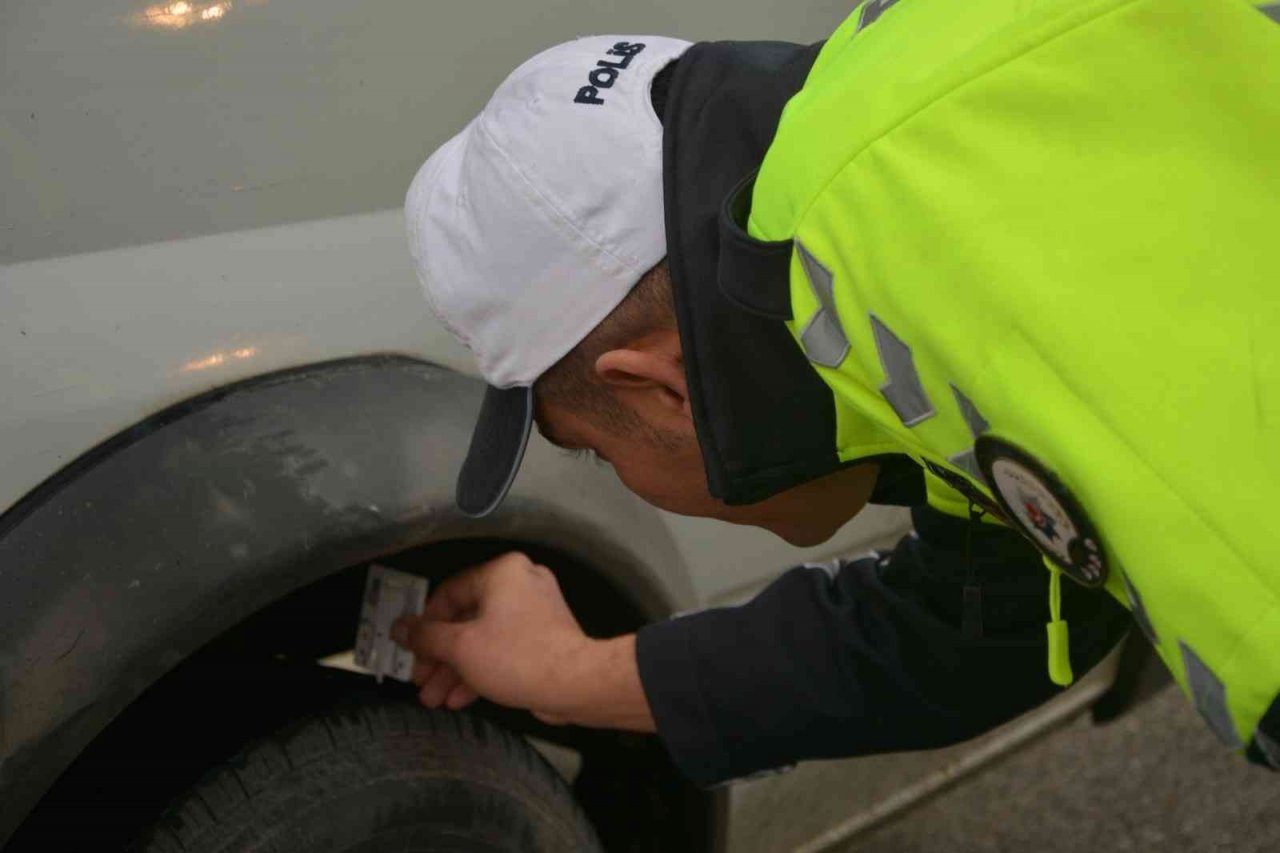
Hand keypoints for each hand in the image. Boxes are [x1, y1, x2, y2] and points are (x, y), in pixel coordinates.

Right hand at [392, 551, 653, 730]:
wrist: (576, 684)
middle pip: (466, 619)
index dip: (425, 624)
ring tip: (434, 699)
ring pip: (483, 639)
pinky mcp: (544, 639)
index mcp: (502, 572)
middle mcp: (521, 584)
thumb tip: (398, 627)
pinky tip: (459, 699)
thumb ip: (425, 636)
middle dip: (439, 656)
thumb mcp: (460, 646)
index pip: (449, 593)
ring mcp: (535, 613)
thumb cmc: (517, 656)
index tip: (411, 649)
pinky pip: (503, 650)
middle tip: (421, 681)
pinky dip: (480, 671)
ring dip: (456, 670)